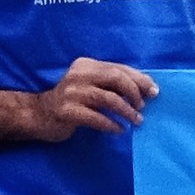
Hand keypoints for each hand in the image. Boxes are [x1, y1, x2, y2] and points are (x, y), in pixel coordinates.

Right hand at [28, 57, 157, 138]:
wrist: (40, 115)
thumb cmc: (74, 101)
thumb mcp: (91, 85)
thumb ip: (113, 83)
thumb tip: (148, 88)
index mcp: (86, 65)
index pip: (119, 68)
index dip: (140, 80)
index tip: (154, 92)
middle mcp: (77, 75)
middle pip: (115, 78)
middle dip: (135, 92)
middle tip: (143, 107)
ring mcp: (71, 93)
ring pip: (108, 99)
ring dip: (127, 111)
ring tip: (136, 120)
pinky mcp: (67, 111)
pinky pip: (97, 118)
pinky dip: (112, 124)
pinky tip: (119, 129)